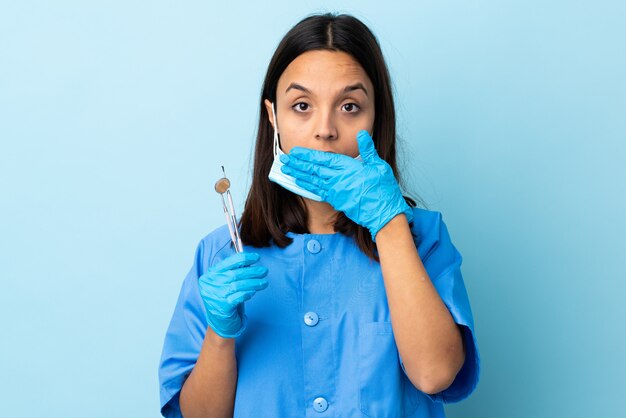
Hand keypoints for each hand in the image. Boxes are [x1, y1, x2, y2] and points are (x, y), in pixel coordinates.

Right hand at [198, 252, 268, 337]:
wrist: (220, 322)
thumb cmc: (225, 298)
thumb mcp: (225, 283)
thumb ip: (234, 272)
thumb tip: (250, 262)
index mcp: (210, 275)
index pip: (228, 262)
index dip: (244, 258)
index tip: (256, 257)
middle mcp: (210, 285)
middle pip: (234, 274)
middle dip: (252, 271)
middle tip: (264, 271)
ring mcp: (215, 296)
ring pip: (238, 285)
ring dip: (254, 283)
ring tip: (264, 283)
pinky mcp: (223, 308)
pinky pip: (239, 297)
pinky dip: (248, 293)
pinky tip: (253, 292)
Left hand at [279, 130, 412, 240]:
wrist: (384, 215)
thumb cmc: (384, 190)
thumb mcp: (379, 166)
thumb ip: (368, 150)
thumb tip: (361, 134)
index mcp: (348, 168)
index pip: (323, 159)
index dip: (308, 155)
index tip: (296, 152)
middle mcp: (339, 180)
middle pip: (314, 169)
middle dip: (298, 164)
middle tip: (284, 159)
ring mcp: (336, 191)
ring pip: (313, 180)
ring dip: (299, 174)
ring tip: (286, 169)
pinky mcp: (336, 201)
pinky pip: (318, 191)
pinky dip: (307, 186)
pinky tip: (299, 182)